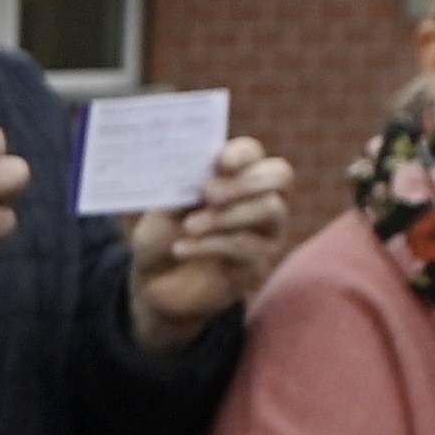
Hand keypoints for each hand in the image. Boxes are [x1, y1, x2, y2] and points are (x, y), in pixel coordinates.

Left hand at [126, 136, 299, 346]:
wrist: (155, 282)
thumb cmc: (162, 234)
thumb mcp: (164, 208)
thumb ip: (184, 186)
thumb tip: (193, 167)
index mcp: (235, 175)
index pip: (253, 152)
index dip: (242, 153)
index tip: (220, 164)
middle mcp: (260, 198)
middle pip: (279, 176)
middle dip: (244, 182)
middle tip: (209, 194)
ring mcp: (265, 232)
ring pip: (271, 210)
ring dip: (226, 216)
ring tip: (189, 226)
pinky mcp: (258, 264)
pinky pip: (248, 247)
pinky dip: (211, 245)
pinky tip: (181, 249)